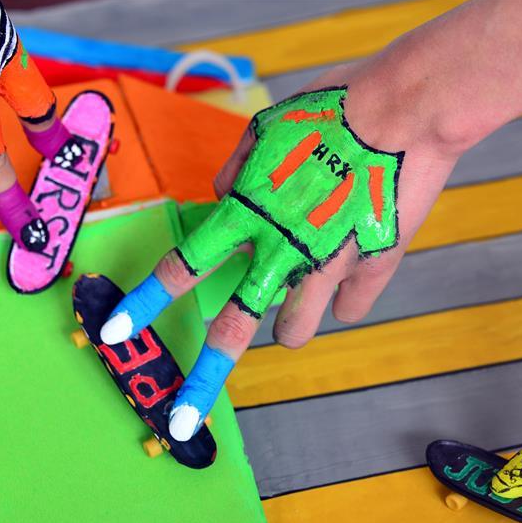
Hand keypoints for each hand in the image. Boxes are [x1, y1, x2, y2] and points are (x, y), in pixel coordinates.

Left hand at [100, 61, 466, 441]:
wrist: (406, 111)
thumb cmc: (331, 107)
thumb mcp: (266, 127)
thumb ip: (236, 170)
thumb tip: (224, 197)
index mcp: (245, 212)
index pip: (182, 268)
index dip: (145, 303)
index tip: (115, 332)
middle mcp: (279, 251)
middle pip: (233, 329)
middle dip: (205, 377)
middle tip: (186, 415)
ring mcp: (326, 267)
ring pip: (297, 332)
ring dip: (290, 327)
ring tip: (293, 316)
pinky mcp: (371, 270)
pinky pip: (352, 310)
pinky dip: (346, 299)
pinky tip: (349, 281)